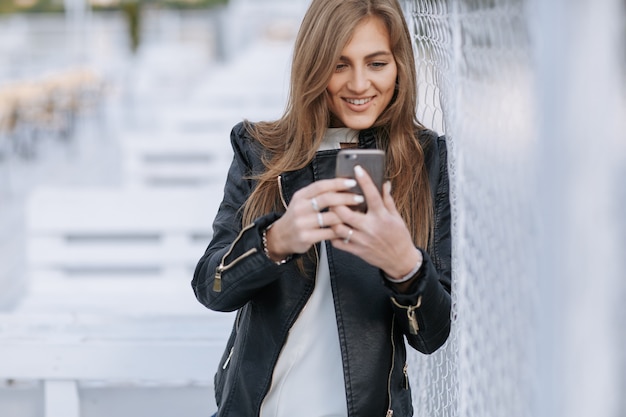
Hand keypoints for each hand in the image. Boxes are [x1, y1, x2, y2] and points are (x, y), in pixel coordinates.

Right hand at [265, 177, 365, 261]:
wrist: (281, 236)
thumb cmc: (298, 216)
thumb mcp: (302, 201)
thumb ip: (319, 194)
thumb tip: (343, 185)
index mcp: (300, 196)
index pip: (321, 185)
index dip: (338, 183)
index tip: (352, 183)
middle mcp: (300, 208)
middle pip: (326, 199)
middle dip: (346, 198)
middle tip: (359, 198)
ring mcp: (302, 223)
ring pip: (330, 217)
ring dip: (346, 216)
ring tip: (357, 214)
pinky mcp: (306, 237)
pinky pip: (329, 233)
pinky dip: (340, 231)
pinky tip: (348, 228)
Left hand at [330, 165, 421, 279]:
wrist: (400, 260)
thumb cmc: (399, 237)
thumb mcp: (396, 216)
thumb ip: (388, 200)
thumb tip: (385, 183)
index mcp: (382, 217)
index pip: (372, 195)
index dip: (364, 180)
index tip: (357, 169)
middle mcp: (370, 228)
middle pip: (346, 212)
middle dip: (337, 202)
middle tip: (333, 195)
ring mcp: (362, 240)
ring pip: (338, 228)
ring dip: (332, 218)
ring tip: (330, 211)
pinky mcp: (356, 251)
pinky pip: (338, 242)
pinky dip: (332, 235)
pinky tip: (333, 228)